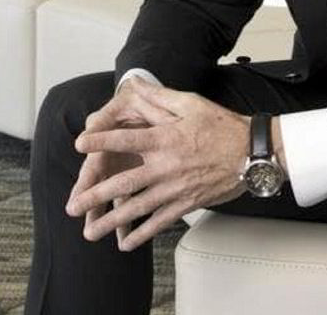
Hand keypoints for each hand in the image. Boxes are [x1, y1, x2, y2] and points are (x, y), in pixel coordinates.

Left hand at [66, 85, 251, 251]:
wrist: (253, 153)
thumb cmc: (223, 126)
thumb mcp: (192, 103)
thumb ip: (159, 96)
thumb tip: (135, 83)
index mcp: (165, 139)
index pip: (126, 139)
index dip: (100, 140)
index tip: (79, 144)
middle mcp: (166, 166)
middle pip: (124, 182)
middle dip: (95, 196)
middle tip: (73, 206)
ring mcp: (175, 189)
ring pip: (137, 208)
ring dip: (111, 221)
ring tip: (90, 232)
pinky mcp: (186, 203)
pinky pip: (160, 222)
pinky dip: (141, 234)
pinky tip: (125, 242)